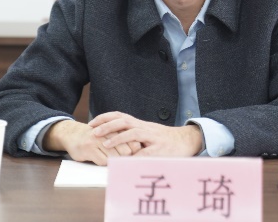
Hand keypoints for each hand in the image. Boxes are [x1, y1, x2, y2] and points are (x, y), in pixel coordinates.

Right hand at [43, 120, 141, 165]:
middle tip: (125, 165)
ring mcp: (97, 140)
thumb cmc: (95, 137)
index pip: (132, 142)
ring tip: (114, 164)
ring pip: (114, 156)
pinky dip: (104, 164)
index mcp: (115, 128)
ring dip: (115, 162)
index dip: (135, 152)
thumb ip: (121, 140)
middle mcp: (107, 133)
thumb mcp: (109, 134)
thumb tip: (138, 151)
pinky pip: (102, 161)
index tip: (134, 158)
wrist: (73, 134)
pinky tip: (102, 162)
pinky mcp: (88, 148)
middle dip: (126, 159)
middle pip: (125, 150)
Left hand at [88, 112, 202, 157]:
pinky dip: (134, 156)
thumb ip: (132, 135)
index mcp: (139, 124)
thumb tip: (113, 139)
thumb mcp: (147, 133)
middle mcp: (144, 127)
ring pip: (133, 133)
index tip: (92, 123)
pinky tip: (125, 161)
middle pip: (123, 121)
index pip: (120, 116)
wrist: (186, 140)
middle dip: (106, 125)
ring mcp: (152, 137)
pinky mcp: (159, 148)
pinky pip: (145, 152)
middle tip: (92, 131)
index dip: (105, 118)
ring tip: (105, 144)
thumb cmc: (164, 139)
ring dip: (117, 138)